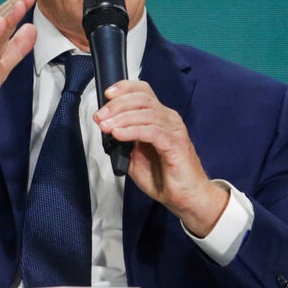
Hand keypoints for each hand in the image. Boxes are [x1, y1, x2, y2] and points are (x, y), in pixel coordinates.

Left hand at [93, 80, 228, 236]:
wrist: (186, 198)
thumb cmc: (164, 177)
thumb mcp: (136, 156)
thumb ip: (124, 140)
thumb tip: (106, 127)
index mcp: (160, 118)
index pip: (143, 91)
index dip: (124, 88)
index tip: (107, 95)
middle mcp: (169, 120)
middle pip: (142, 99)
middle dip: (117, 105)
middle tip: (101, 116)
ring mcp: (174, 131)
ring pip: (146, 114)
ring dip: (121, 118)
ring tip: (106, 127)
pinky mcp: (175, 144)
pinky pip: (152, 131)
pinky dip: (132, 130)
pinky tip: (119, 134)